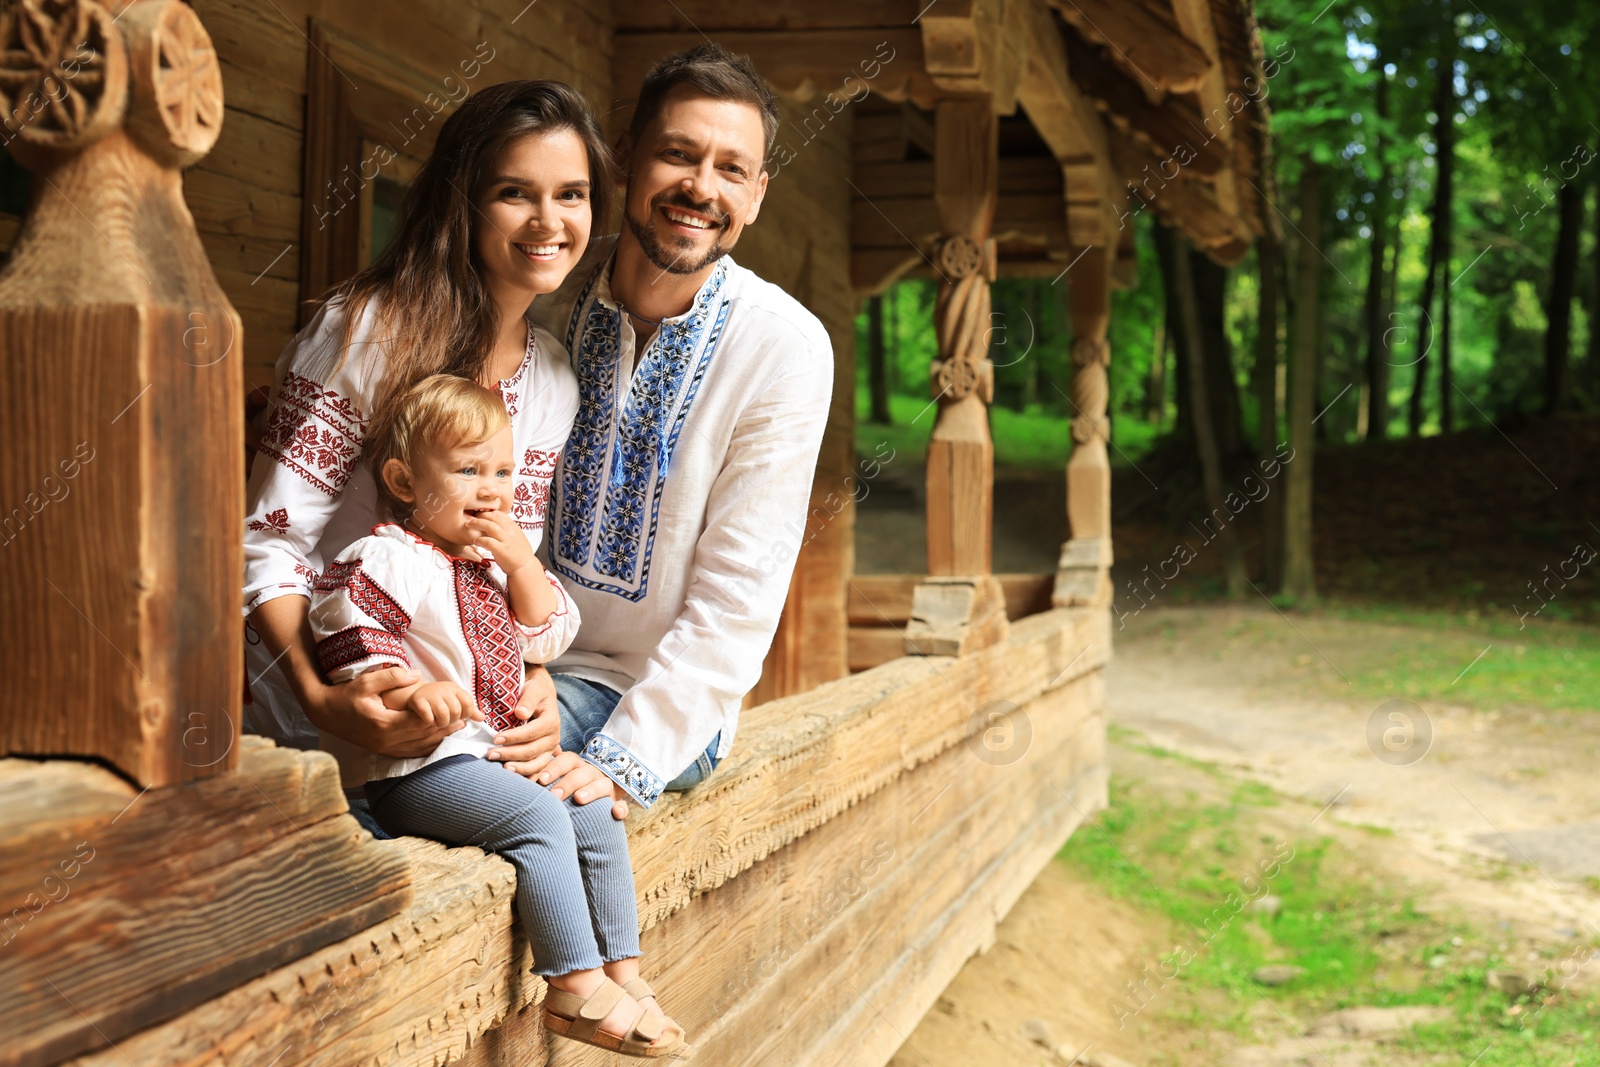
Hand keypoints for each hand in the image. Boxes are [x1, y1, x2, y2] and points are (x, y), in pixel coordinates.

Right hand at [312, 666, 459, 758]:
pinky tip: (437, 740)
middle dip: (444, 727)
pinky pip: (409, 752)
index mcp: (384, 724)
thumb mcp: (367, 682)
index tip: (455, 708)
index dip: (440, 715)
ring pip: (418, 746)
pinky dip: (425, 747)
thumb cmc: (345, 695)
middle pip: (423, 736)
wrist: (324, 712)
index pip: (420, 721)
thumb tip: (418, 675)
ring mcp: (384, 748)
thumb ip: (393, 677)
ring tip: (457, 728)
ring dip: (439, 738)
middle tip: (465, 719)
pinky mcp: (382, 750)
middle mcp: (386, 741)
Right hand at [406, 680, 479, 726]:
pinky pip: (428, 717)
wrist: (417, 694)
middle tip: (446, 720)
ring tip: (438, 722)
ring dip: (441, 723)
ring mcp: (430, 694)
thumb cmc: (441, 700)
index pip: (468, 703)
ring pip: (443, 715)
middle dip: (452, 720)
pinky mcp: (418, 700)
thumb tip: (482, 718)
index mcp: (455, 689)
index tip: (460, 716)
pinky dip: (429, 722)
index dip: (466, 714)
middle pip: (456, 711)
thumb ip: (469, 711)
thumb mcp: (456, 701)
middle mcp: (444, 689)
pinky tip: (428, 720)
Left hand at [467, 508, 534, 573]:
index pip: (499, 513)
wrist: (525, 567)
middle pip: (493, 517)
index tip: (479, 514)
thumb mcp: (516, 537)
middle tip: (470, 518)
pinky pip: (488, 541)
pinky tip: (475, 541)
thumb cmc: (519, 553)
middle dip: (480, 515)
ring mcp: (506, 540)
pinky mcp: (501, 550)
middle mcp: (510, 531)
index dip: (487, 511)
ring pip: (489, 526)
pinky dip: (480, 539)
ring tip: (468, 525)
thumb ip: (506, 529)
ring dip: (477, 524)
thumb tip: (494, 524)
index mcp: (513, 526)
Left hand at [486, 664, 561, 777]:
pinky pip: (538, 770)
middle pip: (532, 750)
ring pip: (536, 764)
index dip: (514, 737)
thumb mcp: (533, 689)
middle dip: (510, 754)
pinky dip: (527, 776)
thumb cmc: (535, 692)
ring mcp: (551, 749)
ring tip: (502, 769)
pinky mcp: (546, 755)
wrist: (542, 697)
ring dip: (519, 768)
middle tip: (490, 754)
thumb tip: (520, 713)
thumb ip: (528, 699)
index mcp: (551, 721)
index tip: (496, 738)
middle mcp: (554, 737)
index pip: (531, 732)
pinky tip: (514, 779)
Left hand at [540, 750, 629, 820]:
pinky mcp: (616, 802)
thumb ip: (539, 778)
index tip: (541, 779)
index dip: (554, 768)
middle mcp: (590, 772)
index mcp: (575, 765)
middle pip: (581, 773)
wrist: (597, 794)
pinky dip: (620, 809)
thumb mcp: (555, 779)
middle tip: (554, 795)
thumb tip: (508, 772)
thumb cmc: (567, 788)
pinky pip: (621, 805)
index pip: (566, 760)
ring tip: (579, 799)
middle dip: (567, 783)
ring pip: (602, 785)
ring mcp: (605, 786)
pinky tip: (616, 814)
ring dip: (591, 791)